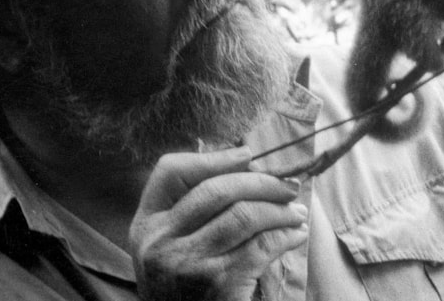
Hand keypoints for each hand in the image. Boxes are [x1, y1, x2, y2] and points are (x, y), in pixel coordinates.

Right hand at [129, 146, 307, 300]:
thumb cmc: (184, 287)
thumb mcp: (171, 246)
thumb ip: (192, 208)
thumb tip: (243, 162)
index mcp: (146, 226)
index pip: (170, 171)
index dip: (213, 157)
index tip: (248, 155)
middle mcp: (161, 242)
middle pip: (217, 190)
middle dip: (261, 182)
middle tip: (289, 186)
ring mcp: (189, 264)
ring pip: (245, 215)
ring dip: (280, 210)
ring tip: (297, 213)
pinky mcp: (220, 284)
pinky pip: (262, 246)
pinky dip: (286, 236)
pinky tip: (295, 235)